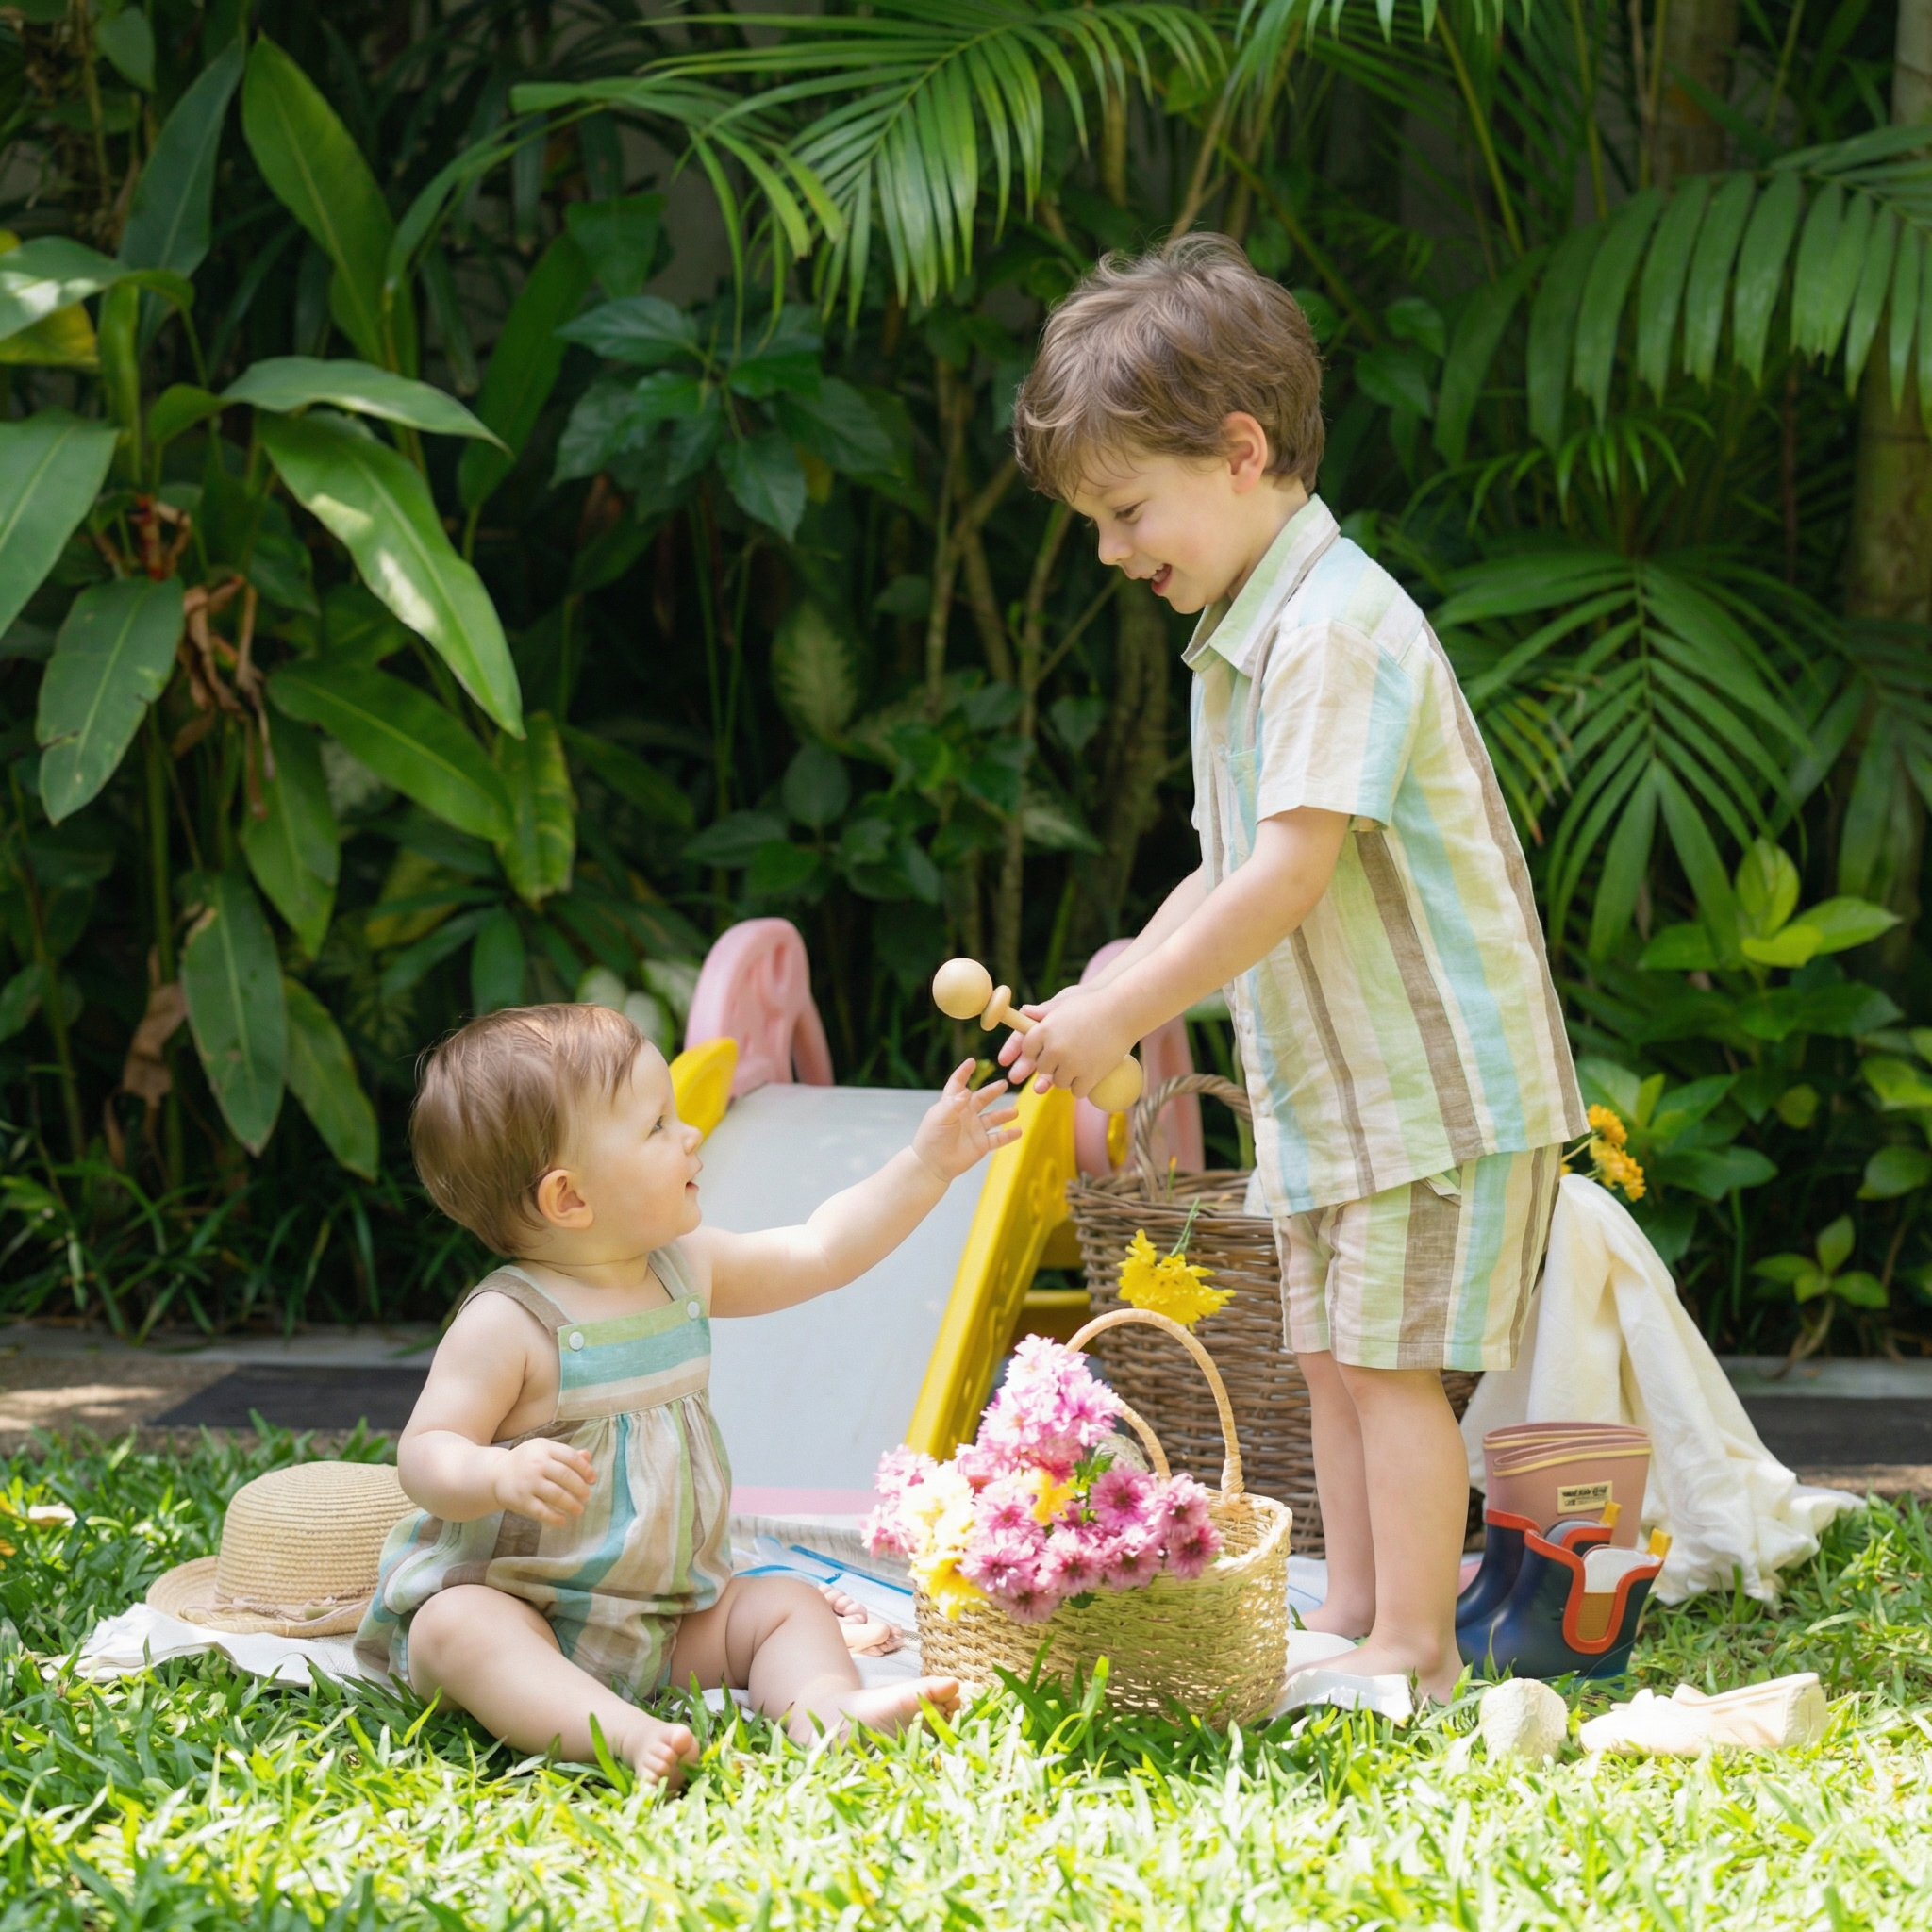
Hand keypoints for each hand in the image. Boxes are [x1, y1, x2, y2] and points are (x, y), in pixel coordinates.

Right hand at [492, 1438, 595, 1525]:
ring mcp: (528, 1483)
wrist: (496, 1474)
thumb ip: (566, 1454)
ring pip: (556, 1495)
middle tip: (587, 1496)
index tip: (593, 1479)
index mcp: (544, 1448)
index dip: (585, 1469)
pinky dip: (554, 1518)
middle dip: (580, 1488)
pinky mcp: (521, 1500)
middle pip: (565, 1476)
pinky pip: (541, 1511)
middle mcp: (536, 1464)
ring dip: (571, 1504)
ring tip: (579, 1509)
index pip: (570, 1457)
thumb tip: (588, 1456)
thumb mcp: (544, 1451)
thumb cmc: (527, 1461)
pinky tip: (562, 1521)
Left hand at [912, 1060, 1020, 1180]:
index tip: (972, 1062)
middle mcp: (965, 1115)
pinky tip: (1018, 1130)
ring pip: (993, 1118)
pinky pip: (998, 1138)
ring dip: (1004, 1114)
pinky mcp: (981, 1145)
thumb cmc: (931, 1138)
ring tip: (1014, 1111)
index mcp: (952, 1104)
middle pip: (982, 1099)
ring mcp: (974, 1130)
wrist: (932, 1165)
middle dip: (992, 1091)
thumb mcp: (940, 1118)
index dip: (964, 1072)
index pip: (958, 1084)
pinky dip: (1008, 1135)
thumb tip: (968, 1091)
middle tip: (1004, 1083)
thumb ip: (953, 1104)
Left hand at [998, 987, 1134, 1098]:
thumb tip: (1024, 1012)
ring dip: (1067, 1077)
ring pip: (1058, 1082)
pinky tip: (1089, 1076)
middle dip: (1051, 1064)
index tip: (1045, 1049)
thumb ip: (1043, 1012)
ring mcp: (1071, 1065)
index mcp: (1043, 1031)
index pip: (1027, 1050)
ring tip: (1080, 1064)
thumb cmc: (1092, 1003)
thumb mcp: (1064, 1003)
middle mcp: (1054, 1049)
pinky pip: (1076, 1091)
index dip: (1036, 1051)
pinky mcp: (1089, 1077)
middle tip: (1066, 1057)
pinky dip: (1083, 1086)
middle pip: (1042, 1068)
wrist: (1123, 1011)